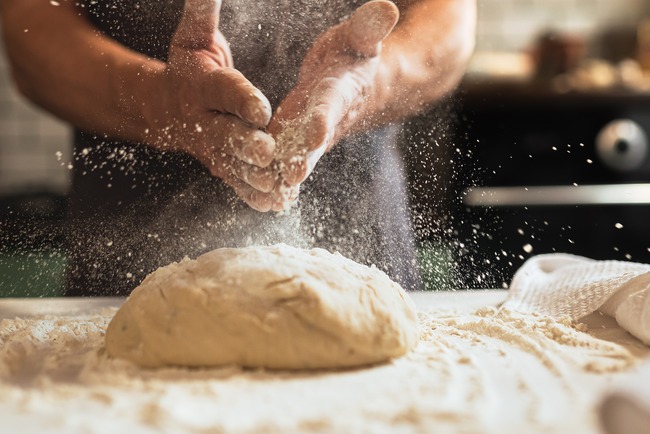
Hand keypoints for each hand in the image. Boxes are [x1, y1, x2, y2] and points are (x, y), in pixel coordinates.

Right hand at [141, 0, 280, 211]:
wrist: (162, 108)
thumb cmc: (188, 66)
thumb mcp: (193, 36)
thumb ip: (202, 11)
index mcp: (201, 85)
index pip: (222, 91)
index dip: (241, 98)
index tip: (261, 107)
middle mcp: (204, 120)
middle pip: (226, 133)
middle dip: (246, 144)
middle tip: (268, 152)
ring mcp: (210, 147)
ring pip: (232, 164)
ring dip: (253, 176)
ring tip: (276, 185)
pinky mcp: (220, 165)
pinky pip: (235, 182)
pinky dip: (252, 194)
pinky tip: (274, 203)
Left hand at [268, 1, 399, 198]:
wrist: (357, 86)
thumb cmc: (354, 55)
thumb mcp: (359, 37)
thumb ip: (368, 27)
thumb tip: (385, 8)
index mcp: (340, 90)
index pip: (332, 104)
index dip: (324, 117)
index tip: (316, 131)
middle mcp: (326, 119)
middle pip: (314, 141)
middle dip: (304, 157)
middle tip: (291, 174)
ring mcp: (311, 136)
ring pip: (298, 158)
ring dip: (285, 176)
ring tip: (271, 194)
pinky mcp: (296, 143)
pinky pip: (286, 163)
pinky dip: (278, 181)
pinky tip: (263, 199)